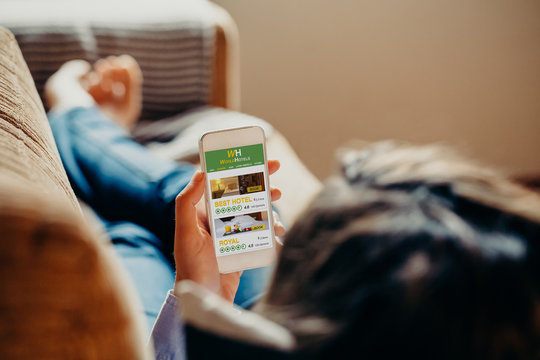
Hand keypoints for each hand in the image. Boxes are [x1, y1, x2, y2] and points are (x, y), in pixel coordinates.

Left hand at [174, 160, 283, 302]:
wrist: (204, 299)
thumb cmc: (191, 267)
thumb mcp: (185, 233)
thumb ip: (187, 202)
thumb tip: (200, 172)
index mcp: (202, 211)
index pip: (221, 181)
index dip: (237, 166)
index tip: (253, 156)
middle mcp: (218, 218)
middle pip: (242, 192)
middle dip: (260, 180)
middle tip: (276, 172)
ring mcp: (233, 232)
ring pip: (255, 210)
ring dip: (269, 205)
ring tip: (279, 206)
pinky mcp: (244, 246)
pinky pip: (261, 231)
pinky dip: (272, 228)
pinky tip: (279, 231)